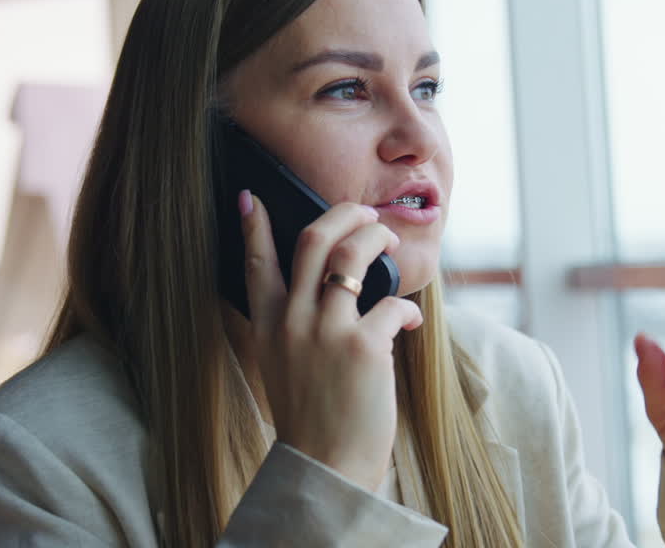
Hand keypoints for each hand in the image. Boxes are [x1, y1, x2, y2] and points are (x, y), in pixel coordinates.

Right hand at [239, 191, 421, 490]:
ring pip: (351, 255)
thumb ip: (293, 325)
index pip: (256, 263)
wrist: (327, 466)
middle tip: (364, 213)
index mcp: (269, 326)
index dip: (253, 226)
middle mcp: (293, 322)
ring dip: (376, 239)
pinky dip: (408, 307)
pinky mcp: (364, 347)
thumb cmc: (314, 417)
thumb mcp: (283, 365)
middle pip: (312, 240)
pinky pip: (392, 303)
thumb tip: (324, 287)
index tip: (251, 198)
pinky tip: (412, 320)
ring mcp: (327, 332)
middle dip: (342, 214)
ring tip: (390, 243)